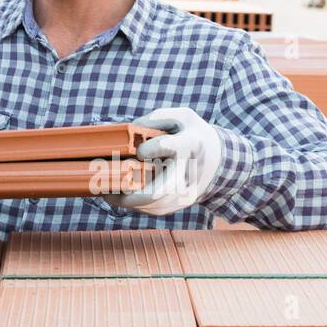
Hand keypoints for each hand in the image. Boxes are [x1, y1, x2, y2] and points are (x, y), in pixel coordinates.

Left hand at [103, 107, 222, 215]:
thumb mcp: (180, 117)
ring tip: (108, 192)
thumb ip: (153, 120)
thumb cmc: (191, 134)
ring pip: (154, 205)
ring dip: (127, 201)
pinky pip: (155, 210)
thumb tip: (126, 131)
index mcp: (189, 143)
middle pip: (160, 190)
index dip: (148, 150)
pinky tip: (121, 196)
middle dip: (130, 194)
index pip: (167, 148)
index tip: (138, 151)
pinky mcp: (180, 203)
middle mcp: (189, 171)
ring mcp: (186, 191)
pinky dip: (135, 205)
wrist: (218, 160)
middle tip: (108, 188)